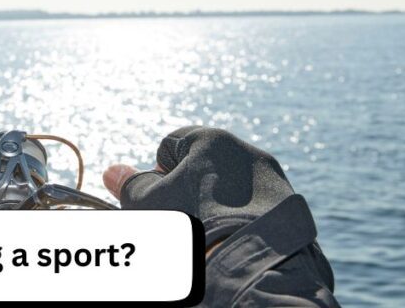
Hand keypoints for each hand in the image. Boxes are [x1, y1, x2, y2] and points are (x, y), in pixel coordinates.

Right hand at [102, 126, 295, 247]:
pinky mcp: (292, 209)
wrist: (251, 264)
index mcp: (211, 140)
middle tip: (179, 219)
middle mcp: (247, 153)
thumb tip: (112, 172)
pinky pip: (258, 208)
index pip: (170, 145)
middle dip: (188, 189)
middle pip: (204, 166)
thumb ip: (130, 185)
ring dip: (217, 204)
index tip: (159, 196)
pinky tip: (233, 242)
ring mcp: (274, 180)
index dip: (158, 172)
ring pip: (232, 188)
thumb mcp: (150, 204)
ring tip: (208, 235)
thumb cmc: (192, 225)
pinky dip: (244, 221)